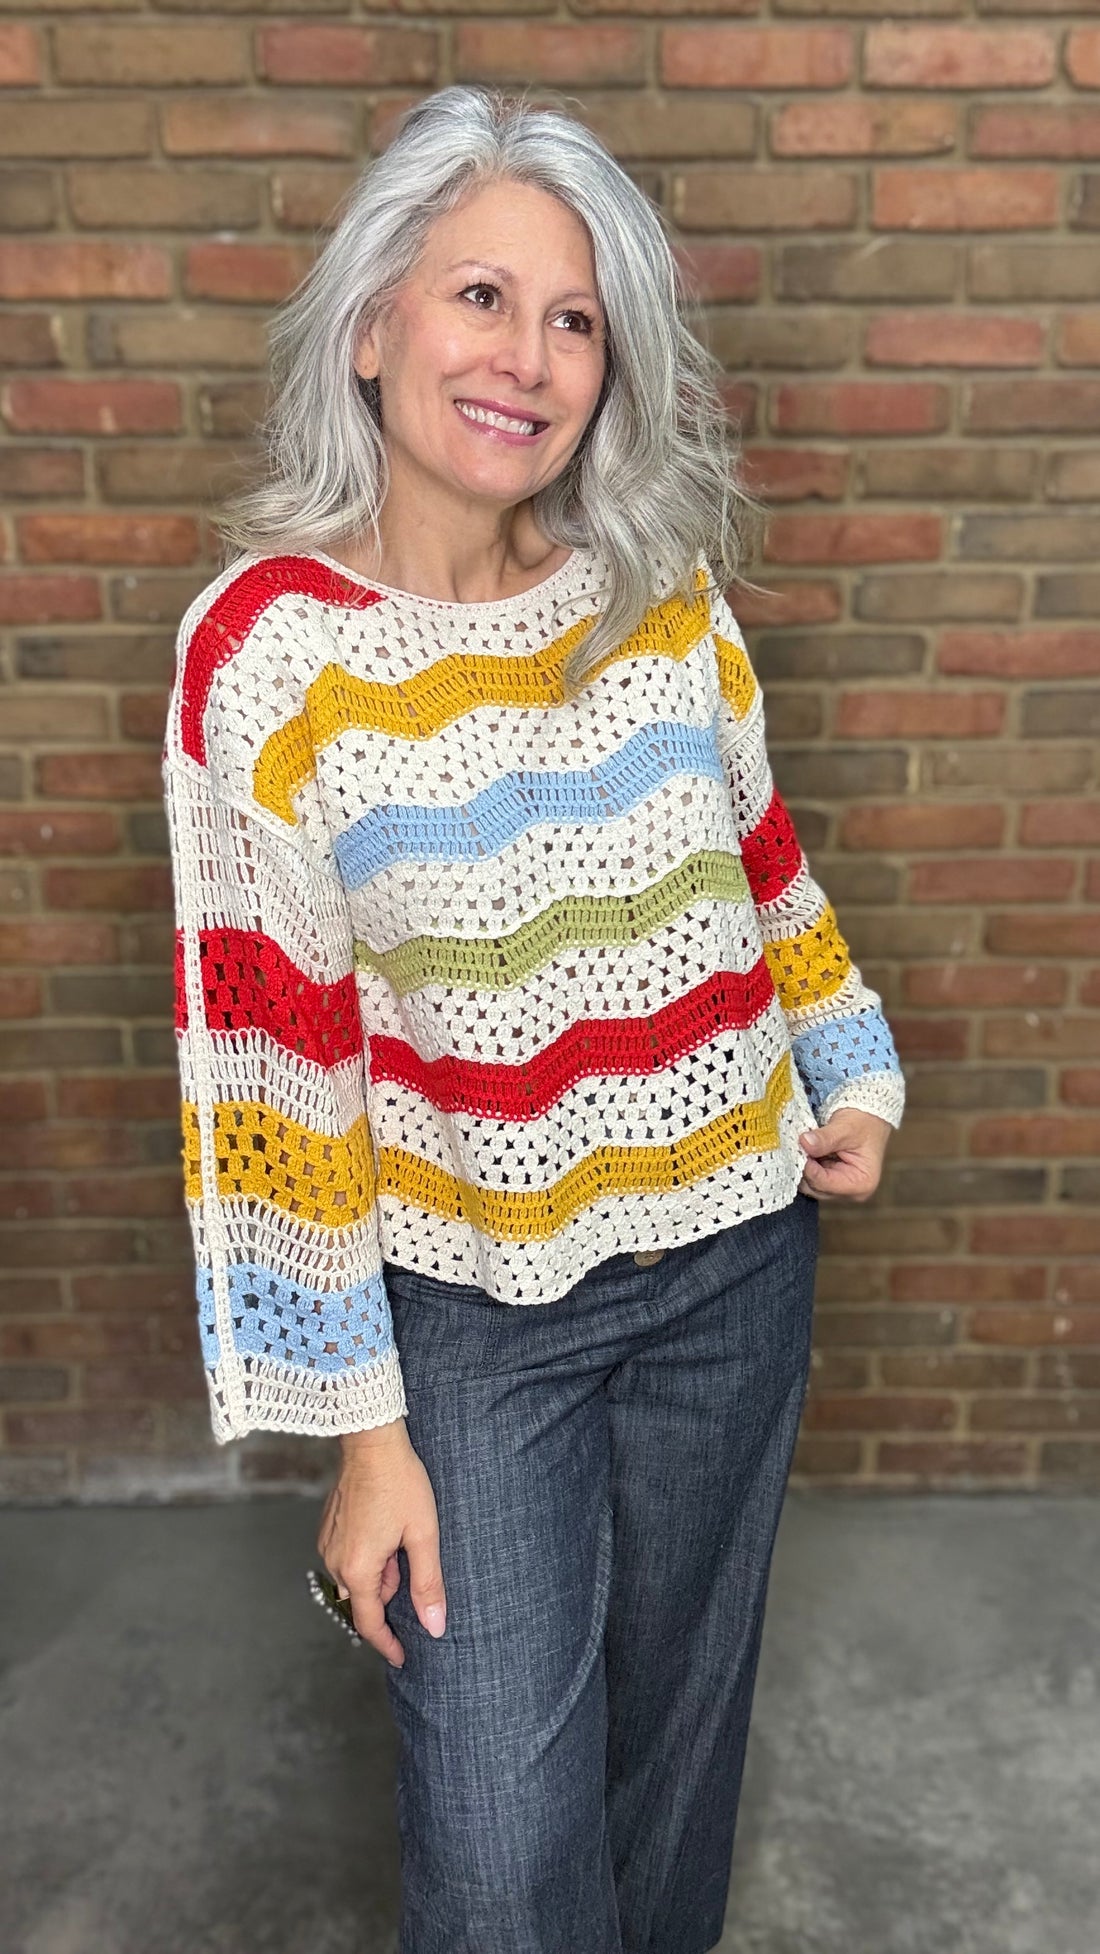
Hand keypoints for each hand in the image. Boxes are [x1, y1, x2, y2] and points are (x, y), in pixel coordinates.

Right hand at [317, 1420, 446, 1667]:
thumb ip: (428, 1584)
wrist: (373, 1441)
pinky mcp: (328, 1527)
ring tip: (402, 1538)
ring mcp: (328, 1543)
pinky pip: (348, 1556)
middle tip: (412, 1563)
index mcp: (358, 1570)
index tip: (403, 1658)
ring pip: (356, 1576)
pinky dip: (369, 1556)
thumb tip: (435, 1626)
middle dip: (390, 1593)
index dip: (387, 1644)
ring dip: (380, 1572)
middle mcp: (335, 1561)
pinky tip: (386, 1530)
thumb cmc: (401, 1483)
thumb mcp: (423, 1535)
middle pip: (363, 1598)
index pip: (370, 1624)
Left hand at [797, 1106, 892, 1202]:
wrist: (869, 1120)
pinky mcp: (830, 1182)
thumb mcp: (845, 1128)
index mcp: (861, 1184)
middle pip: (814, 1188)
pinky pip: (810, 1178)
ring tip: (801, 1146)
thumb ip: (825, 1138)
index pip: (824, 1183)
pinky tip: (804, 1151)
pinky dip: (805, 1164)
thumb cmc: (864, 1124)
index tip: (798, 1149)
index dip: (807, 1167)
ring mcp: (839, 1189)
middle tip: (797, 1146)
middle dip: (803, 1167)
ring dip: (802, 1165)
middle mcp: (851, 1193)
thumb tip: (804, 1142)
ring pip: (809, 1184)